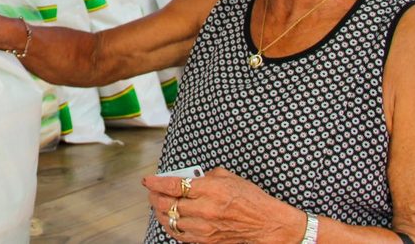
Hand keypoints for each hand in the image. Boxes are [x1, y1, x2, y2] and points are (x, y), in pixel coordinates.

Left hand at [143, 167, 302, 242]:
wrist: (266, 223)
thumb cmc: (250, 199)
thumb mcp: (228, 177)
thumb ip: (205, 177)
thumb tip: (187, 177)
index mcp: (210, 190)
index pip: (174, 186)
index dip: (156, 182)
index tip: (148, 180)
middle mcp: (205, 209)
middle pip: (167, 204)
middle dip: (155, 196)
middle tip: (152, 191)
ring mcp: (204, 227)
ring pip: (170, 221)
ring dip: (159, 212)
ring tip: (158, 204)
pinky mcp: (205, 240)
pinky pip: (179, 234)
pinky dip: (170, 226)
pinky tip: (168, 219)